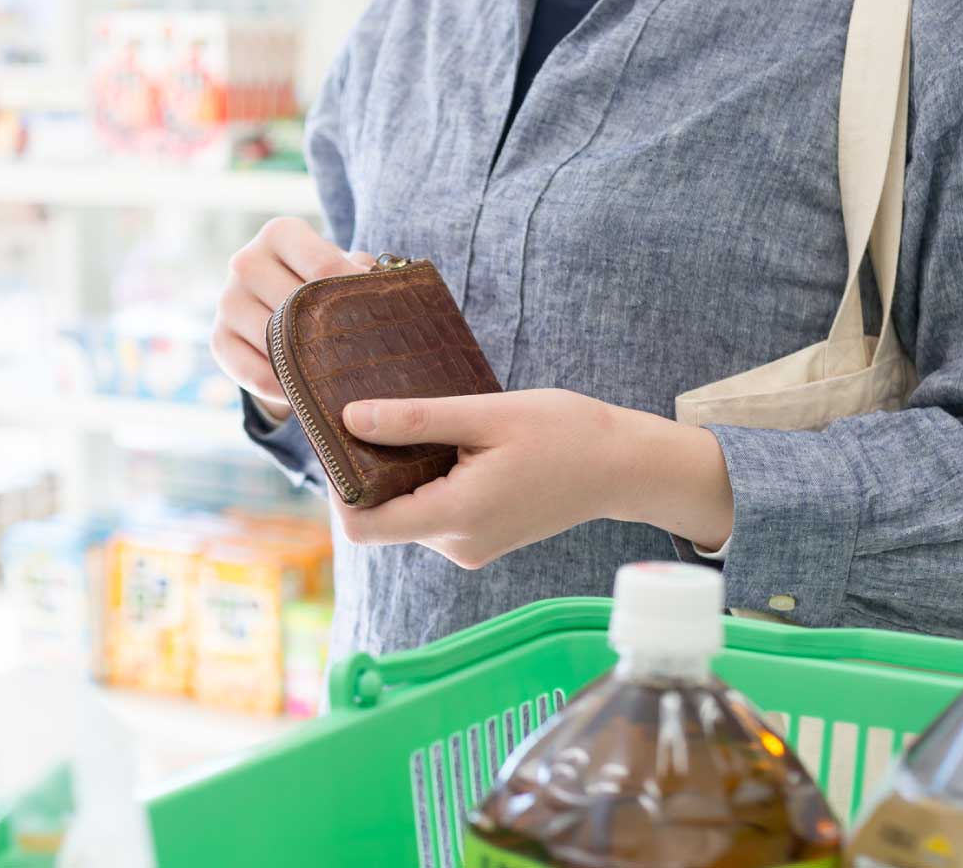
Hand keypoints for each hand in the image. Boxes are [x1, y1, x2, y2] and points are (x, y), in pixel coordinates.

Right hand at [210, 217, 373, 421]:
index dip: (354, 296)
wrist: (277, 304)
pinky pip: (255, 374)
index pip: (323, 266)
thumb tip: (377, 291)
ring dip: (308, 366)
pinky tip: (309, 393)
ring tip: (339, 378)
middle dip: (332, 334)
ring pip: (274, 343)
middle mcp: (245, 261)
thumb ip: (359, 273)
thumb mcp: (342, 268)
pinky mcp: (218, 339)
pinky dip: (284, 390)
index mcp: (280, 233)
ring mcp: (227, 301)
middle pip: (297, 306)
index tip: (381, 318)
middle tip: (364, 357)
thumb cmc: (321, 283)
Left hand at [333, 389, 735, 568]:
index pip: (362, 526)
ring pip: (407, 513)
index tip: (343, 438)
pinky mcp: (480, 541)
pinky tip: (454, 446)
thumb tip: (349, 420)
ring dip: (403, 473)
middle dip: (371, 471)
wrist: (623, 466)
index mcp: (456, 517)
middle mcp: (457, 545)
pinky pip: (433, 513)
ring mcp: (470, 548)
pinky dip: (428, 482)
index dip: (339, 486)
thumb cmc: (565, 433)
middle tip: (381, 415)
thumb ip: (415, 421)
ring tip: (431, 426)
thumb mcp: (487, 414)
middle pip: (381, 517)